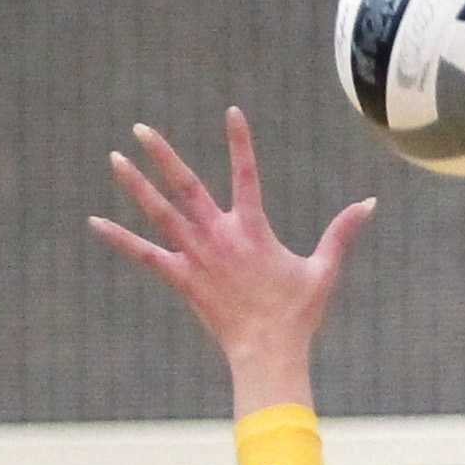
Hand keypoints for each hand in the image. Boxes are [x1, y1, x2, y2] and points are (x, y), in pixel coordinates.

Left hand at [95, 109, 372, 412]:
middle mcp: (220, 236)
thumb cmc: (298, 313)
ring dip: (135, 185)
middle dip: (162, 155)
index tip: (231, 112)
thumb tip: (369, 203)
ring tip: (114, 158)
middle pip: (186, 186)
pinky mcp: (181, 278)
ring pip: (160, 212)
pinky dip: (120, 238)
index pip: (247, 173)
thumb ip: (341, 232)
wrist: (267, 351)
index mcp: (253, 229)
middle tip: (141, 129)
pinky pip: (145, 254)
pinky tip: (95, 222)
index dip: (240, 141)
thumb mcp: (323, 269)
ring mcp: (196, 256)